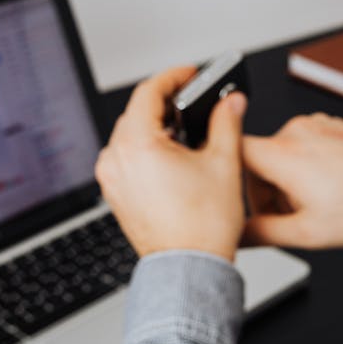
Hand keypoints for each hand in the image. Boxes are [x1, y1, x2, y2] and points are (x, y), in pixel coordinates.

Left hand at [95, 65, 247, 260]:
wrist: (190, 269)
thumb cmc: (202, 228)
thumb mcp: (224, 163)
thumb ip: (227, 122)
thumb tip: (230, 103)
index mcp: (136, 146)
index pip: (148, 92)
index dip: (174, 77)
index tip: (191, 74)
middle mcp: (116, 160)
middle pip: (137, 112)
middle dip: (167, 102)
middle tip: (195, 100)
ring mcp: (112, 179)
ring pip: (131, 135)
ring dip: (157, 126)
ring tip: (188, 130)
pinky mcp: (116, 194)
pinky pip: (127, 158)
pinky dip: (148, 148)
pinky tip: (174, 155)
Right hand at [241, 113, 342, 253]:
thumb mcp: (306, 234)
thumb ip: (260, 233)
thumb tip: (236, 235)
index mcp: (284, 154)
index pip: (232, 153)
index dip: (229, 180)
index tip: (237, 199)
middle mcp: (298, 131)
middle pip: (257, 158)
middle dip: (265, 189)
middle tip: (286, 216)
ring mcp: (318, 124)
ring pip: (282, 152)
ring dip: (287, 179)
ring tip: (314, 205)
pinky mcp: (332, 124)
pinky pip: (304, 144)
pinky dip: (307, 166)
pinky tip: (329, 189)